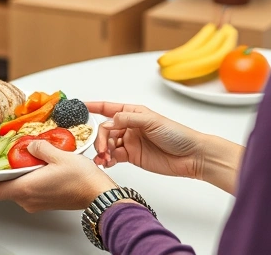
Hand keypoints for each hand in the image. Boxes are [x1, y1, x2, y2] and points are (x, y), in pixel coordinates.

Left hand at [0, 140, 115, 211]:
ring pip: (14, 184)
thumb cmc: (82, 179)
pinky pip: (26, 186)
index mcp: (23, 189)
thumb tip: (28, 144)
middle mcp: (26, 198)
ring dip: (10, 171)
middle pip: (0, 185)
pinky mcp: (44, 200)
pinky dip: (22, 174)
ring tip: (13, 154)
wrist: (101, 196)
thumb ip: (37, 146)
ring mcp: (35, 201)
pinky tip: (30, 162)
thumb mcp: (57, 153)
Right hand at [88, 101, 243, 194]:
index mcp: (133, 113)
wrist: (191, 156)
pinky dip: (107, 160)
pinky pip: (113, 156)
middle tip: (101, 149)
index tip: (79, 107)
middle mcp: (129, 126)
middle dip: (100, 138)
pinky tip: (106, 163)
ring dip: (102, 151)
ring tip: (103, 159)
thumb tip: (111, 119)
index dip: (93, 107)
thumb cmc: (177, 134)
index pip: (108, 108)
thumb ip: (129, 119)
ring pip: (107, 144)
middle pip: (105, 130)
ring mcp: (130, 142)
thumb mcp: (152, 122)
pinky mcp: (132, 157)